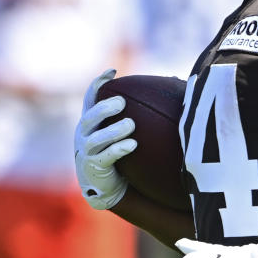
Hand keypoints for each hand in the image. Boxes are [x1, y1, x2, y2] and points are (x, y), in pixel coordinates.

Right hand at [74, 69, 135, 209]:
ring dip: (113, 131)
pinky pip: (105, 157)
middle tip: (121, 103)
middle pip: (89, 117)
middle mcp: (84, 134)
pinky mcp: (94, 167)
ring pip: (96, 138)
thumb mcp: (119, 130)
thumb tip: (174, 82)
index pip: (90, 98)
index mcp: (90, 121)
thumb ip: (138, 110)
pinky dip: (118, 149)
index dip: (98, 84)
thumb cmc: (117, 151)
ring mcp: (87, 152)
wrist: (104, 185)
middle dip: (104, 108)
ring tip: (130, 125)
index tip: (112, 72)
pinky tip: (132, 144)